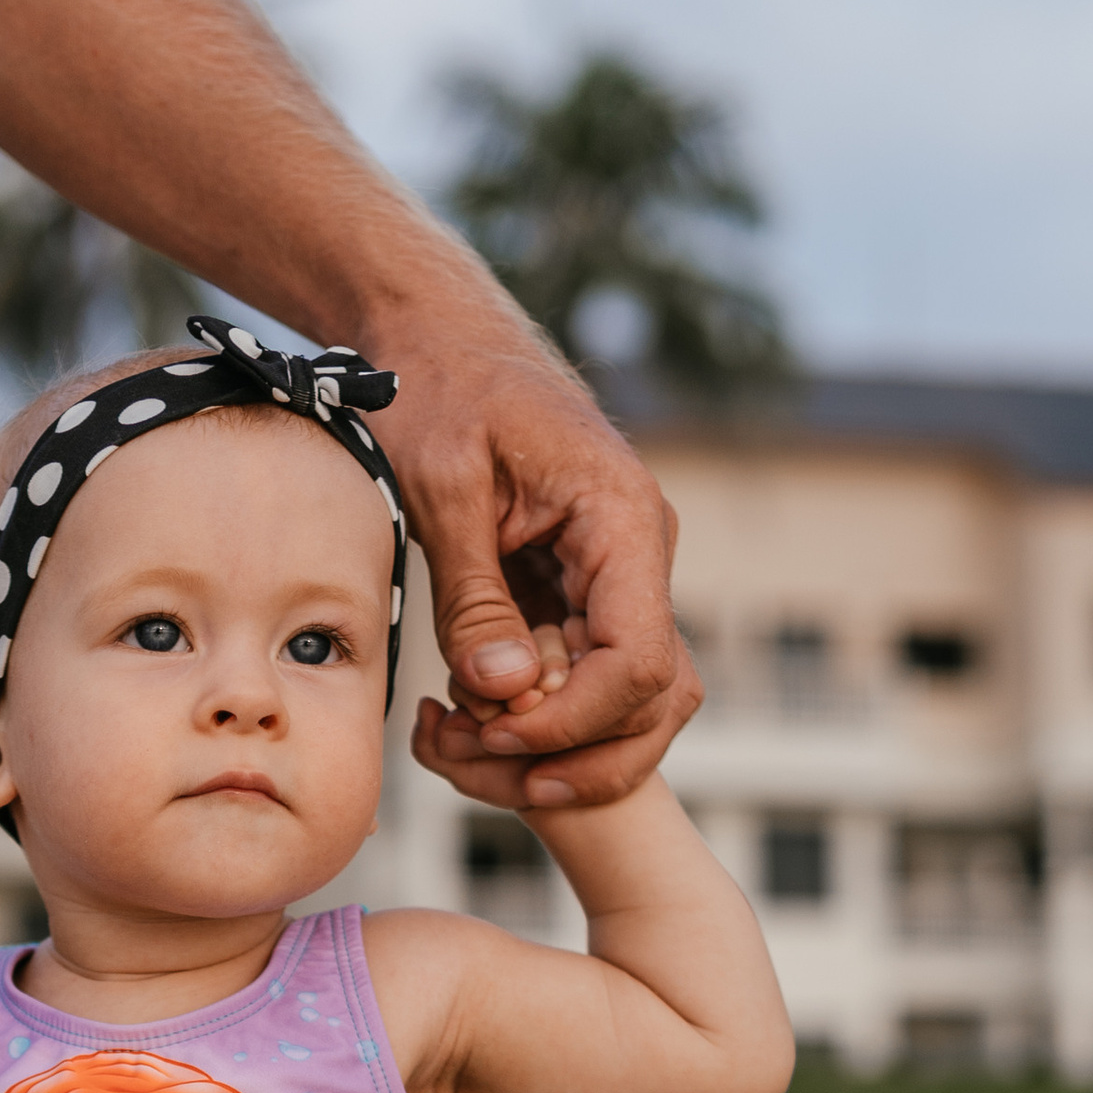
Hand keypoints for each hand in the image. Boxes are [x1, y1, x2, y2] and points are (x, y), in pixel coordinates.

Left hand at [374, 300, 700, 810]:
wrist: (440, 338)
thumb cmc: (440, 389)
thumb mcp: (440, 487)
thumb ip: (473, 592)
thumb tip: (502, 688)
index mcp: (620, 519)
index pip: (640, 661)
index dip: (573, 720)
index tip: (495, 730)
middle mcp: (639, 557)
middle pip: (652, 704)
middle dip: (565, 754)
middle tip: (470, 755)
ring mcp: (619, 581)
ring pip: (629, 710)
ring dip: (553, 751)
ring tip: (460, 746)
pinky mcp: (584, 597)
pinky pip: (583, 685)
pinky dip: (531, 720)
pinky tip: (464, 719)